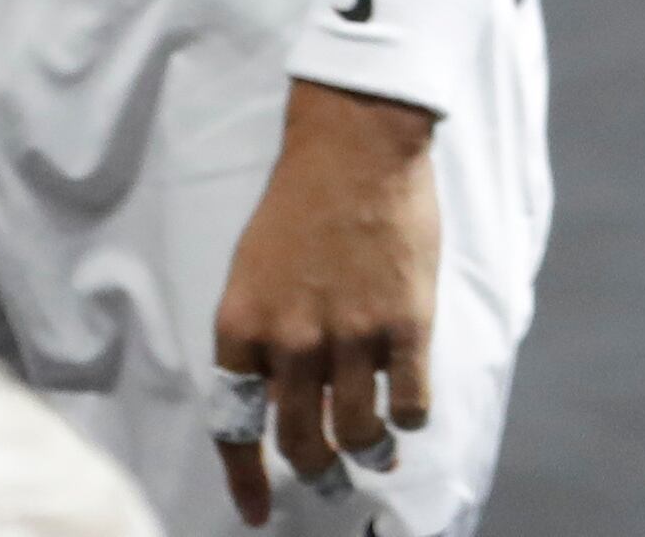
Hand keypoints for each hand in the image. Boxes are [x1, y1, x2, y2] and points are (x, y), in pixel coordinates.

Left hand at [210, 79, 440, 526]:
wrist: (355, 145)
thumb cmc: (301, 201)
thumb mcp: (253, 269)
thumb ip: (263, 335)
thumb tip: (282, 395)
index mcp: (242, 326)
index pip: (234, 424)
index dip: (247, 478)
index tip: (259, 513)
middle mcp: (291, 341)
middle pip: (302, 442)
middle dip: (319, 474)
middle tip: (332, 482)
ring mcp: (351, 335)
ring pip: (359, 433)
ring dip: (369, 452)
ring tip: (378, 452)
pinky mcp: (405, 324)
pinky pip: (410, 403)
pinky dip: (409, 419)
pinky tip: (409, 411)